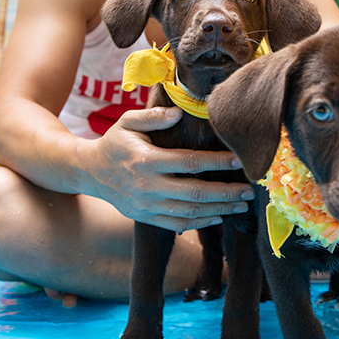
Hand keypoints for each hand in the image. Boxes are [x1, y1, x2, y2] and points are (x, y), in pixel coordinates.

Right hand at [86, 106, 253, 231]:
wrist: (89, 172)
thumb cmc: (114, 142)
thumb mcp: (127, 122)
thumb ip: (153, 117)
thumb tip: (180, 113)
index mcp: (146, 161)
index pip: (190, 163)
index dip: (217, 163)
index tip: (239, 161)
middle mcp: (147, 187)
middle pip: (195, 193)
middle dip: (226, 193)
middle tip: (249, 190)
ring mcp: (147, 206)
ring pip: (190, 212)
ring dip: (219, 210)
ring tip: (241, 204)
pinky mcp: (146, 218)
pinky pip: (177, 224)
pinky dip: (200, 223)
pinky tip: (218, 217)